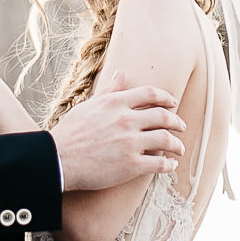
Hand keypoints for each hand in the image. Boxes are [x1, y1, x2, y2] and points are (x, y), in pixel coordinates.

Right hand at [49, 70, 184, 190]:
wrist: (58, 159)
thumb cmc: (70, 133)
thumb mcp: (89, 106)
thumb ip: (109, 91)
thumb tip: (120, 74)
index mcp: (116, 103)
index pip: (150, 93)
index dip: (166, 98)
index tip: (173, 103)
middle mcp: (126, 120)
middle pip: (163, 116)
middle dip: (176, 121)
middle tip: (181, 126)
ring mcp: (130, 142)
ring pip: (166, 139)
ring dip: (176, 144)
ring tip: (179, 148)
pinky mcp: (131, 165)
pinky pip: (159, 163)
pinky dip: (169, 165)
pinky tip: (171, 165)